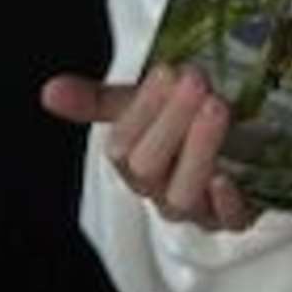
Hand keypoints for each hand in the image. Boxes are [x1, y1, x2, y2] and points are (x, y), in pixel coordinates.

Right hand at [39, 65, 256, 231]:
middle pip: (149, 169)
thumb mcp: (145, 105)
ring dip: (198, 152)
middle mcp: (159, 189)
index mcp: (133, 162)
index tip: (167, 71)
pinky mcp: (235, 216)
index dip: (143, 109)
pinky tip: (227, 178)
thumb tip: (49, 91)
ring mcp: (197, 207)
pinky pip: (229, 221)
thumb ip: (98, 101)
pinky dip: (226, 203)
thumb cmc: (183, 124)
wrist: (242, 147)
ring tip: (217, 108)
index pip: (122, 146)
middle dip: (170, 122)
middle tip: (196, 80)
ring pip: (183, 195)